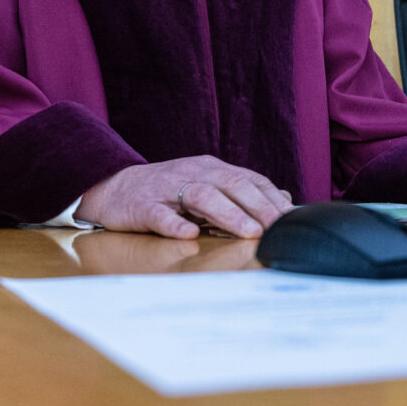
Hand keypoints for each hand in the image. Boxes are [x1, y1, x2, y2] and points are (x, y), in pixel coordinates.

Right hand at [77, 156, 293, 239]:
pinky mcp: (143, 206)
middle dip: (258, 206)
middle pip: (231, 184)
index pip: (248, 179)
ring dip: (228, 213)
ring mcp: (167, 189)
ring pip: (201, 195)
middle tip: (279, 227)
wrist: (113, 188)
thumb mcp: (206, 185)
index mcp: (210, 169)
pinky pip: (160, 214)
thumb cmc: (166, 192)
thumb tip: (283, 197)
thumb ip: (241, 191)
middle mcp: (193, 173)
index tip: (293, 219)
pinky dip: (175, 224)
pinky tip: (189, 236)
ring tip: (249, 231)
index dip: (271, 198)